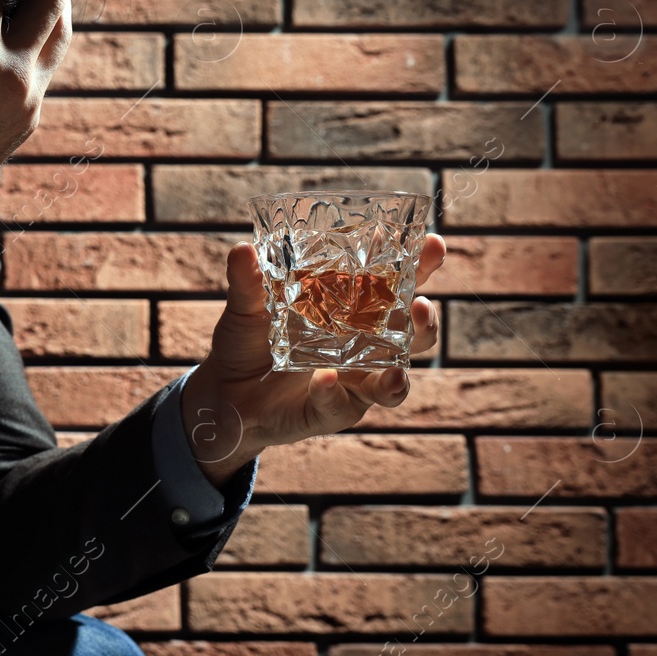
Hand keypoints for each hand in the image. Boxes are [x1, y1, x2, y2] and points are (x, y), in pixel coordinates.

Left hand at [180, 234, 446, 487]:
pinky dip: (335, 391)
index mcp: (353, 309)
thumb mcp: (246, 308)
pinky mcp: (333, 410)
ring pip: (394, 381)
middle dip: (425, 322)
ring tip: (397, 368)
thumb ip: (248, 282)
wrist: (223, 393)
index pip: (396, 284)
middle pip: (412, 335)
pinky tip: (326, 378)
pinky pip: (342, 404)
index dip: (420, 266)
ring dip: (399, 375)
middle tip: (421, 307)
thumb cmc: (248, 342)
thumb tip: (242, 249)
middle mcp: (364, 345)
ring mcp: (353, 380)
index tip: (434, 245)